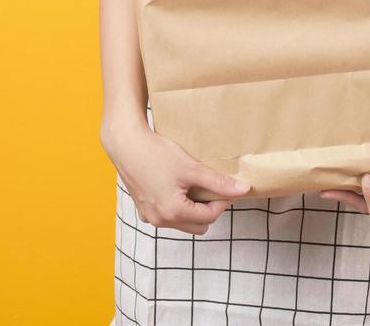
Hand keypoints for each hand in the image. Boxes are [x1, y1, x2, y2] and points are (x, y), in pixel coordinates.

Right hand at [103, 118, 250, 234]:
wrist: (126, 144)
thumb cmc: (157, 154)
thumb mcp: (191, 168)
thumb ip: (218, 182)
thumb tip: (243, 190)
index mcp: (173, 213)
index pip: (210, 216)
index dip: (222, 201)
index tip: (226, 186)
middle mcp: (160, 221)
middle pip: (197, 225)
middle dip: (207, 208)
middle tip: (209, 186)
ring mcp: (149, 217)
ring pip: (181, 221)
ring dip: (191, 208)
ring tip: (191, 184)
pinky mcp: (142, 208)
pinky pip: (166, 215)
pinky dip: (175, 205)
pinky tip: (174, 184)